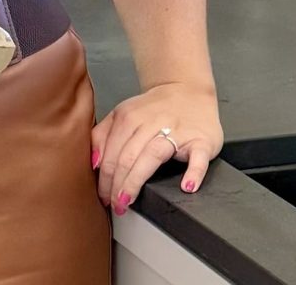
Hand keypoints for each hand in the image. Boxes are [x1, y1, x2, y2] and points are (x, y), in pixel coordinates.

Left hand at [90, 81, 222, 212]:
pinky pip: (198, 158)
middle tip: (114, 204)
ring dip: (137, 180)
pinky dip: (194, 172)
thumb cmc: (154, 110)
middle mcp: (151, 122)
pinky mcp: (201, 140)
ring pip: (153, 155)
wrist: (188, 91)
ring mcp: (178, 131)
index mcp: (129, 117)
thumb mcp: (124, 114)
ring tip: (129, 200)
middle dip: (116, 184)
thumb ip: (104, 134)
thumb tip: (94, 162)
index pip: (111, 151)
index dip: (104, 177)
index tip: (102, 195)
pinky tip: (186, 186)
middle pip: (128, 156)